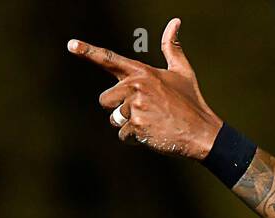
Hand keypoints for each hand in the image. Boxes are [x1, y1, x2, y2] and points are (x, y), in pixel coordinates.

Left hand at [68, 18, 221, 158]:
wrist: (203, 132)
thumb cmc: (192, 102)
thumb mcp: (183, 72)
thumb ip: (172, 47)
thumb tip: (175, 21)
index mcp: (142, 72)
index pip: (109, 59)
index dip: (88, 51)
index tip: (71, 45)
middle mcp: (136, 86)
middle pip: (105, 99)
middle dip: (119, 109)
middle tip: (145, 112)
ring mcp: (135, 106)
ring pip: (114, 119)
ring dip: (129, 125)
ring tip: (152, 124)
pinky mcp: (137, 125)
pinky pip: (124, 135)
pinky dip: (136, 139)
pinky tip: (154, 135)